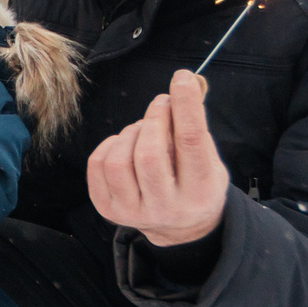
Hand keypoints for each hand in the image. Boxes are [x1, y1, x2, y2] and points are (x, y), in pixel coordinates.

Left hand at [88, 70, 227, 246]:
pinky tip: (126, 145)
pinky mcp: (108, 209)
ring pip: (119, 161)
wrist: (181, 227)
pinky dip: (111, 144)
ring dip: (132, 132)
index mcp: (199, 192)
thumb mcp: (209, 159)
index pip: (191, 142)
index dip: (185, 106)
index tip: (181, 79)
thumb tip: (186, 82)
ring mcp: (133, 212)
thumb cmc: (197, 182)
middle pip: (149, 154)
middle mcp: (166, 207)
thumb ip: (197, 124)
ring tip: (145, 131)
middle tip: (162, 104)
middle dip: (154, 118)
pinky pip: (98, 164)